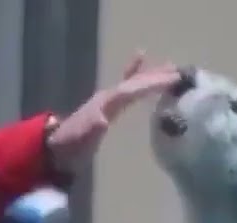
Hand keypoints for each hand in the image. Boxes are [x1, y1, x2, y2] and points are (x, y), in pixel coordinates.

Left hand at [45, 50, 179, 170]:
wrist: (57, 149)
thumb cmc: (72, 147)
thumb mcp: (81, 141)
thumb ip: (91, 130)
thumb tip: (102, 121)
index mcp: (105, 104)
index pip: (131, 90)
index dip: (150, 85)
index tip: (172, 81)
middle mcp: (108, 96)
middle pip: (135, 82)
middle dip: (156, 77)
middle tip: (179, 74)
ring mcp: (108, 98)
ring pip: (133, 81)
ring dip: (151, 73)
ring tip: (171, 67)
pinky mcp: (109, 103)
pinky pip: (126, 84)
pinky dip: (134, 71)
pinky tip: (141, 59)